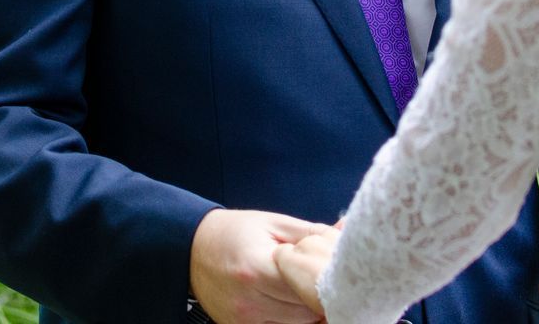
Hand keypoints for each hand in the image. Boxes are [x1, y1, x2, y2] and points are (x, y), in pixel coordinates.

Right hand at [189, 209, 327, 323]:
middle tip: (331, 281)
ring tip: (311, 290)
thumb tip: (346, 236)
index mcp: (257, 268)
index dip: (328, 282)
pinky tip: (295, 303)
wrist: (192, 250)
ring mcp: (245, 320)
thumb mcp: (273, 224)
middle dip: (322, 297)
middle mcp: (249, 301)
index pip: (308, 288)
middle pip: (306, 312)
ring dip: (310, 310)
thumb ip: (312, 235)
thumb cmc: (234, 233)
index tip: (340, 274)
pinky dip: (294, 319)